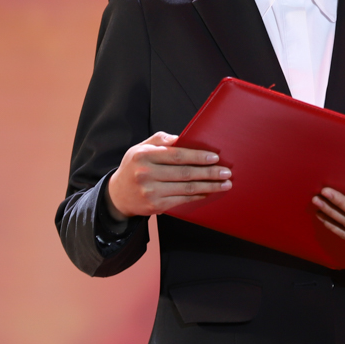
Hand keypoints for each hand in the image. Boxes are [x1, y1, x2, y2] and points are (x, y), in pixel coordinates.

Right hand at [106, 132, 230, 219]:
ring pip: (186, 188)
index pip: (176, 155)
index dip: (197, 156)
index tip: (215, 157)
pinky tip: (208, 192)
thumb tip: (181, 137)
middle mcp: (146, 174)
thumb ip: (160, 140)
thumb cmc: (134, 167)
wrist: (118, 195)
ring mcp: (151, 191)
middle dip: (209, 172)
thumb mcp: (140, 148)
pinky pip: (182, 200)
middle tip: (226, 171)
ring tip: (224, 183)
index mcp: (144, 156)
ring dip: (209, 186)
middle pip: (185, 173)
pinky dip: (197, 196)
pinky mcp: (155, 206)